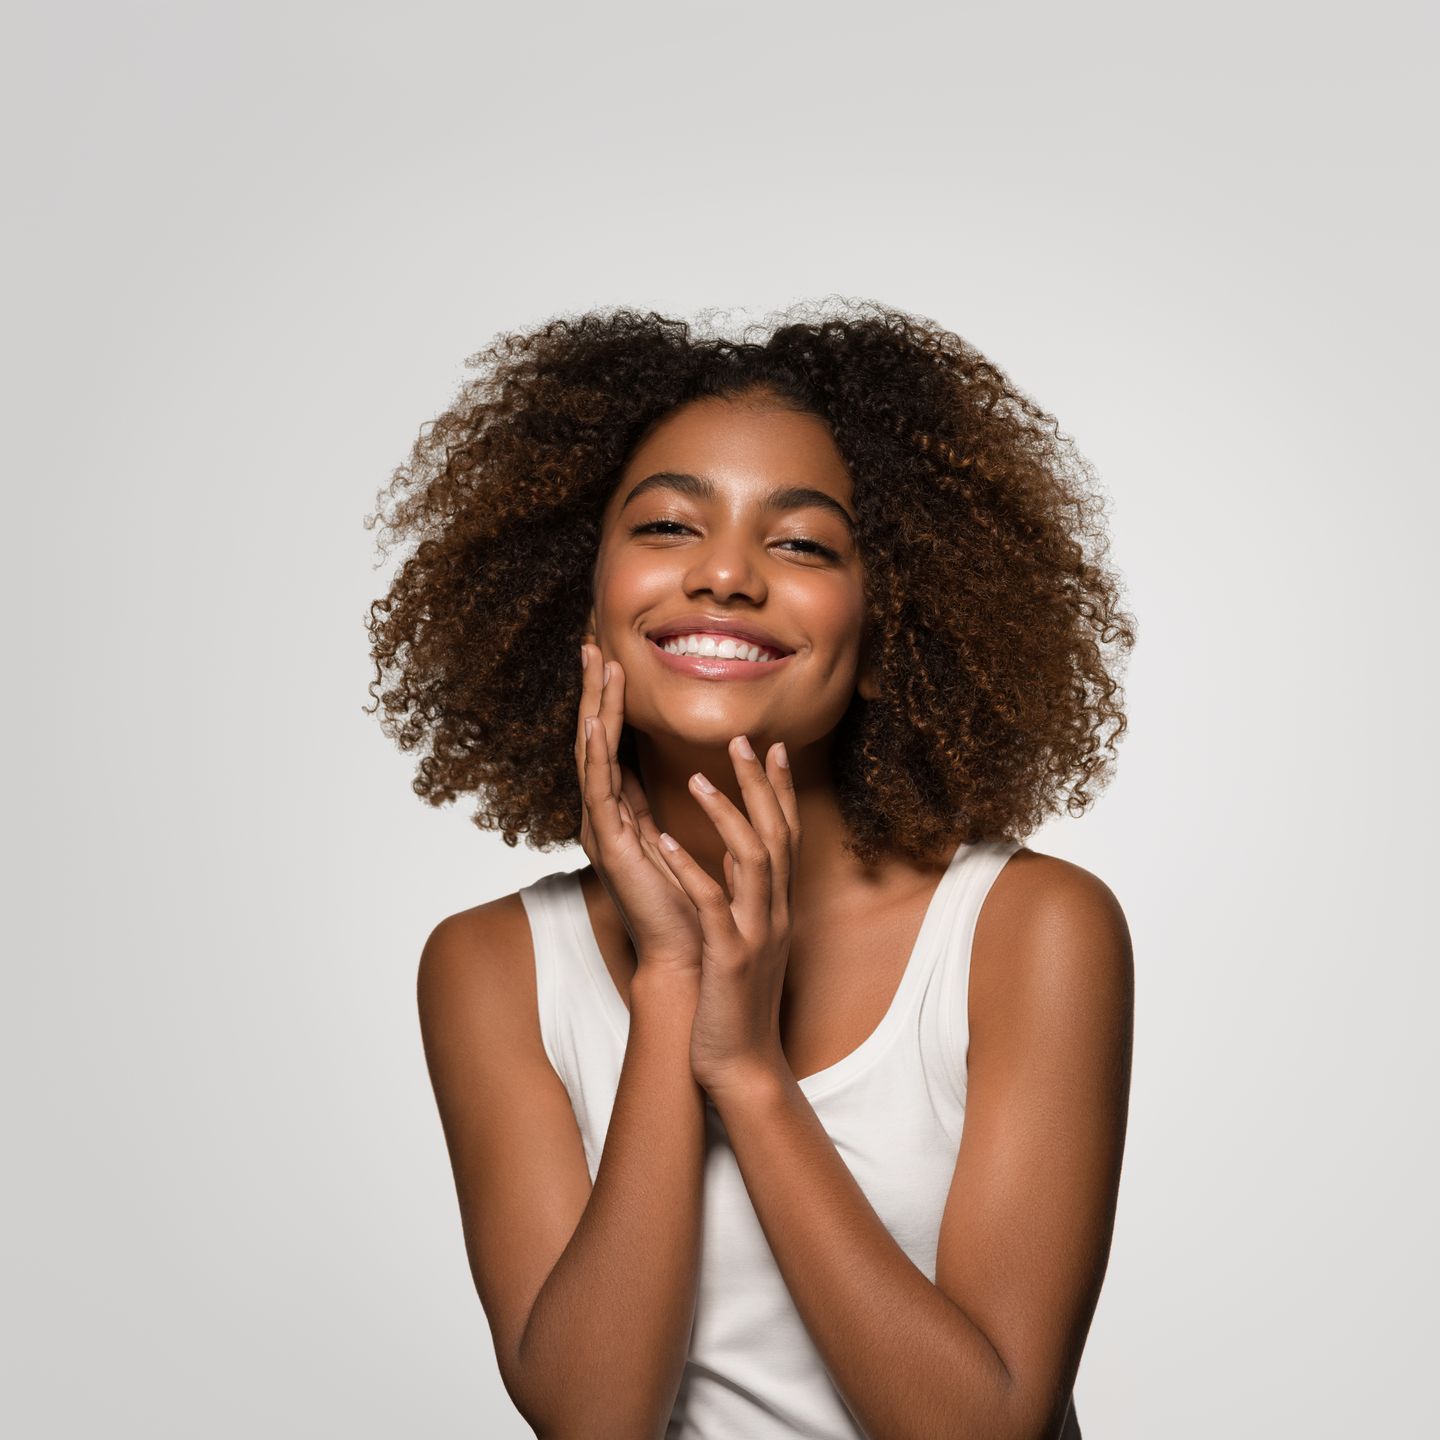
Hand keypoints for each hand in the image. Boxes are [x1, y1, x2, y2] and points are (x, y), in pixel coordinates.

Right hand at [575, 643, 701, 978]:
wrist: (687, 959)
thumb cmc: (688, 908)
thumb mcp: (677, 844)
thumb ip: (668, 811)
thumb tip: (684, 774)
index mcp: (621, 815)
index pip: (612, 746)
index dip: (609, 703)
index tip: (609, 660)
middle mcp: (604, 817)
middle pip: (594, 741)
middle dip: (592, 692)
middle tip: (589, 644)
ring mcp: (603, 829)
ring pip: (593, 754)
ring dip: (593, 707)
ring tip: (595, 664)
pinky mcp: (611, 845)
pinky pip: (599, 788)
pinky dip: (597, 752)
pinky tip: (596, 721)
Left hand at [653, 734, 800, 1095]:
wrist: (741, 1066)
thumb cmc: (735, 1003)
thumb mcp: (746, 940)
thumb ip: (744, 898)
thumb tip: (736, 860)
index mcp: (777, 907)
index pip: (786, 834)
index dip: (780, 789)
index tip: (770, 745)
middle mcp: (775, 913)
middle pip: (777, 835)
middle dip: (761, 785)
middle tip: (743, 738)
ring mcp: (756, 934)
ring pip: (753, 862)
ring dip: (726, 817)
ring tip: (696, 779)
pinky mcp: (730, 958)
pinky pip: (711, 905)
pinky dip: (690, 871)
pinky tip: (665, 843)